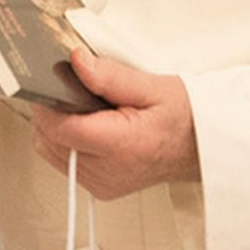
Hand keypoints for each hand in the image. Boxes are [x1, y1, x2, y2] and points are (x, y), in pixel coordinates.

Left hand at [30, 50, 198, 201]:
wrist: (202, 147)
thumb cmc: (185, 118)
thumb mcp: (154, 86)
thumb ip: (110, 76)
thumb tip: (76, 62)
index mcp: (122, 146)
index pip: (61, 129)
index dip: (47, 103)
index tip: (51, 81)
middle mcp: (108, 172)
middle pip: (48, 141)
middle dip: (51, 112)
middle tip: (72, 90)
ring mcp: (102, 184)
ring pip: (50, 152)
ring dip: (56, 127)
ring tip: (83, 108)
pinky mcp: (100, 187)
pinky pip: (63, 161)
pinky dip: (66, 141)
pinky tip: (87, 125)